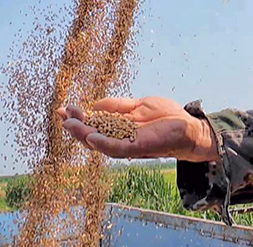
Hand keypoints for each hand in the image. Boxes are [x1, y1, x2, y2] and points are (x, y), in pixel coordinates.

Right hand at [58, 97, 217, 162]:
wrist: (190, 127)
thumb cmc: (168, 117)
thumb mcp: (139, 105)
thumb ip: (118, 106)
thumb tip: (95, 104)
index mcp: (119, 128)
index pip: (94, 125)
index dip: (78, 118)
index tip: (64, 108)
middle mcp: (121, 138)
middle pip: (92, 136)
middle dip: (75, 127)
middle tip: (62, 115)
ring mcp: (129, 145)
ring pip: (100, 144)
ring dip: (84, 135)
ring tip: (70, 125)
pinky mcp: (139, 148)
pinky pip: (117, 148)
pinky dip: (104, 143)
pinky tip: (92, 136)